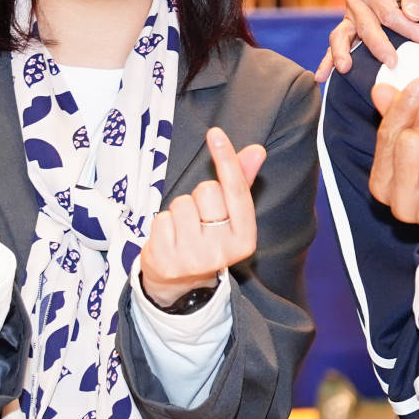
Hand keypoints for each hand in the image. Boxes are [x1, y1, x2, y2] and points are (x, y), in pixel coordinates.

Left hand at [137, 126, 268, 307]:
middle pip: (207, 191)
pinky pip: (161, 219)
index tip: (216, 134)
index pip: (237, 191)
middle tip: (200, 218)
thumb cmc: (208, 238)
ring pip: (182, 203)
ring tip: (183, 230)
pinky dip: (163, 224)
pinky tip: (170, 239)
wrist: (180, 284)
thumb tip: (256, 150)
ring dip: (179, 211)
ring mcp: (193, 258)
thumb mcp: (229, 216)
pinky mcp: (166, 260)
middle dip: (200, 196)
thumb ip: (241, 182)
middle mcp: (223, 251)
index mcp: (245, 239)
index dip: (227, 160)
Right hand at [328, 0, 418, 72]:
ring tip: (345, 68)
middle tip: (392, 63)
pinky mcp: (348, 28)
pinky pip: (337, 45)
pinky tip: (322, 76)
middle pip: (367, 26)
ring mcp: (350, 14)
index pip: (389, 13)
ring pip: (342, 35)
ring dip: (342, 53)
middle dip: (380, 46)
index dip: (410, 29)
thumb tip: (411, 14)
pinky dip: (328, 60)